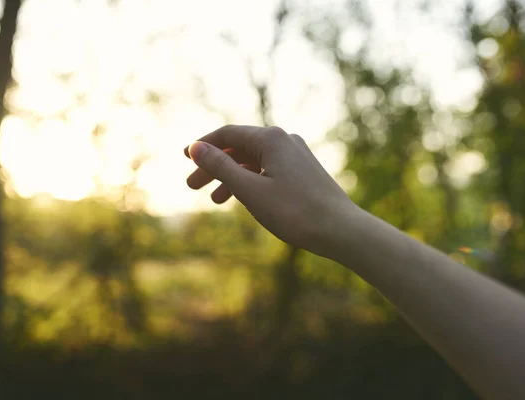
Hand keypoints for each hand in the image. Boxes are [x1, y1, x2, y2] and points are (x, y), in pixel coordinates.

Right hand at [184, 125, 355, 256]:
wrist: (340, 230)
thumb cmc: (295, 211)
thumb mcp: (250, 190)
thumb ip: (221, 167)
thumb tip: (195, 147)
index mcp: (271, 139)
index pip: (228, 133)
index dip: (203, 145)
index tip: (184, 157)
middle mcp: (284, 140)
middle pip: (240, 147)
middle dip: (214, 165)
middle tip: (192, 186)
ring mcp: (296, 155)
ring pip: (254, 161)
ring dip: (232, 177)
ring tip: (214, 199)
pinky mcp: (303, 171)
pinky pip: (269, 170)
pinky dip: (252, 182)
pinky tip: (244, 200)